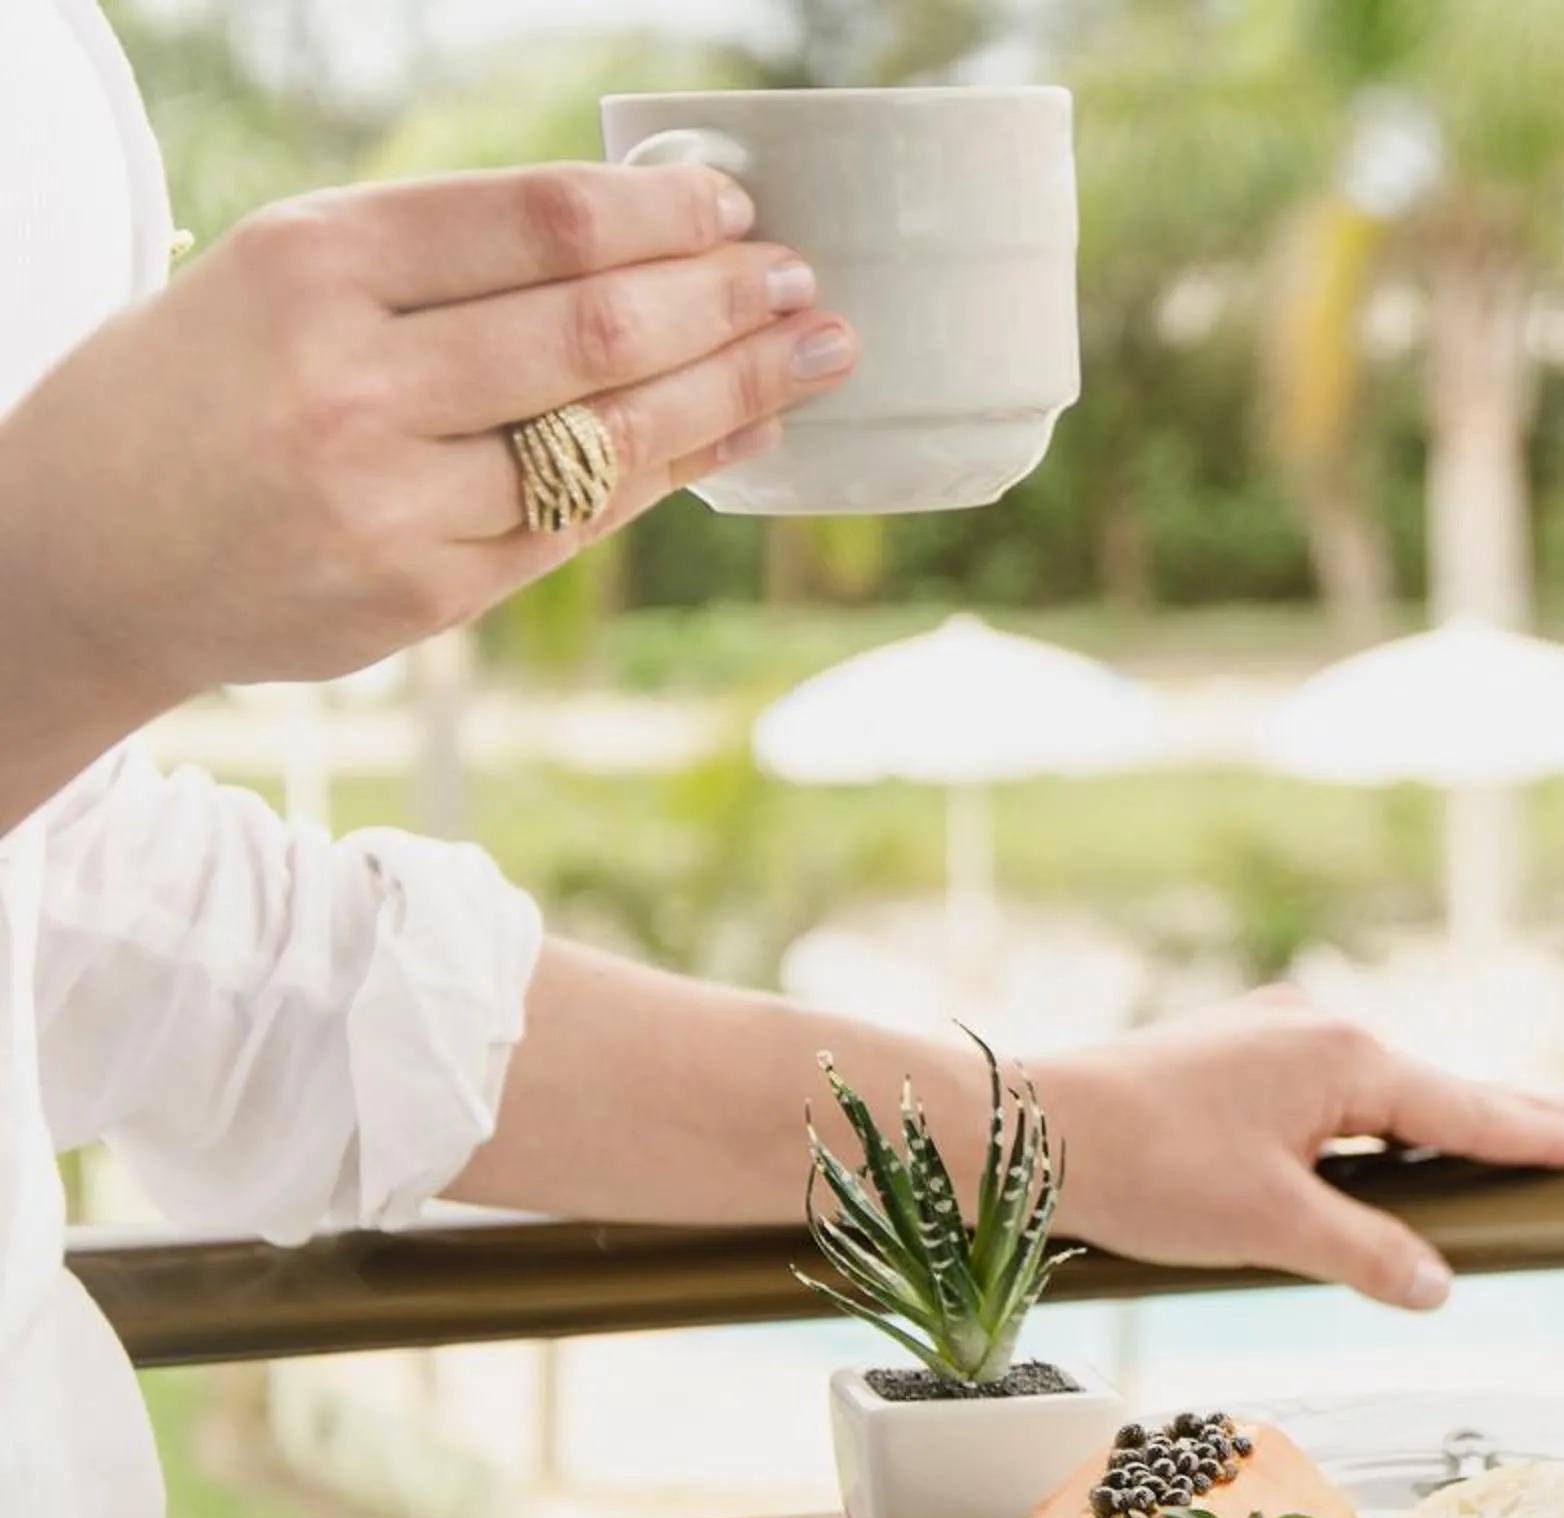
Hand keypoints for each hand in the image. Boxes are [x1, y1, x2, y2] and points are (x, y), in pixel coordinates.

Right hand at [0, 162, 854, 705]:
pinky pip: (583, 520)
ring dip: (734, 390)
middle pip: (595, 328)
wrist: (79, 558)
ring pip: (609, 435)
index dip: (662, 214)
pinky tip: (738, 434)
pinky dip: (677, 470)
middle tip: (805, 281)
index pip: (537, 223)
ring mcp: (387, 500)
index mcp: (310, 265)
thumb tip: (643, 232)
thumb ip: (443, 255)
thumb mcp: (283, 274)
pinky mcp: (421, 595)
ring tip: (813, 353)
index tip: (735, 207)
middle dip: (724, 300)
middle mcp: (349, 381)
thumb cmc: (204, 388)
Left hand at [1031, 987, 1563, 1309]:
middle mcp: (1317, 1027)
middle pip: (1436, 1081)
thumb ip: (1366, 1253)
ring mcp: (1273, 1033)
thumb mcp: (1272, 1227)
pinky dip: (1378, 1109)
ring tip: (1498, 1127)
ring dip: (1439, 1109)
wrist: (1027, 1128)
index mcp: (1343, 1057)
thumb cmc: (1144, 1166)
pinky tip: (1383, 1130)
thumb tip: (1437, 1285)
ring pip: (1382, 1082)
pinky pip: (1334, 1082)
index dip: (1535, 1132)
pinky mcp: (1236, 1050)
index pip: (1466, 1106)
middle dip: (1505, 1108)